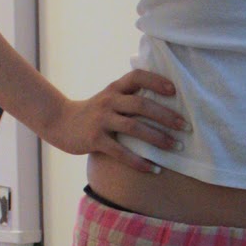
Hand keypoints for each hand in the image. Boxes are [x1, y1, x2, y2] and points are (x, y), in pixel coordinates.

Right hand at [49, 70, 187, 169]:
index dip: (156, 81)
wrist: (60, 122)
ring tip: (175, 147)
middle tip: (186, 127)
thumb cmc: (94, 112)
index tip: (175, 91)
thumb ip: (130, 97)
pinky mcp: (94, 140)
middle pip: (141, 105)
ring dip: (158, 138)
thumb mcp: (110, 98)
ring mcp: (101, 120)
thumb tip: (167, 103)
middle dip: (166, 116)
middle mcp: (108, 101)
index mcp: (114, 88)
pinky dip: (139, 161)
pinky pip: (121, 152)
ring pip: (134, 127)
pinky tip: (153, 169)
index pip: (137, 76)